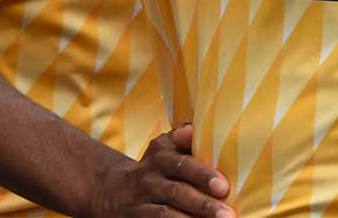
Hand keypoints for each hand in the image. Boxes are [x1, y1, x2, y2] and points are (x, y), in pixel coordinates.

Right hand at [89, 125, 233, 217]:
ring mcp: (140, 203)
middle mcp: (149, 180)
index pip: (182, 164)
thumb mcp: (163, 148)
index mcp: (160, 156)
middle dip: (202, 204)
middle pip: (177, 192)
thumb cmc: (153, 167)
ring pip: (165, 214)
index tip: (223, 187)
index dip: (202, 175)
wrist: (110, 190)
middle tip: (227, 215)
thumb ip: (181, 139)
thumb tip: (192, 129)